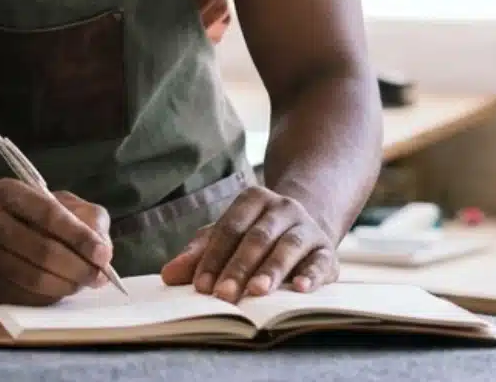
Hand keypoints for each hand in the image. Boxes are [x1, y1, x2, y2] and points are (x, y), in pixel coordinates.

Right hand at [0, 179, 113, 306]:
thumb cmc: (20, 217)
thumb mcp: (50, 202)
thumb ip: (84, 217)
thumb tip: (103, 250)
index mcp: (5, 192)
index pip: (48, 214)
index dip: (80, 236)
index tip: (103, 254)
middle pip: (43, 251)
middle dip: (79, 267)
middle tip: (98, 277)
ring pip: (34, 278)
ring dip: (66, 285)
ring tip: (81, 283)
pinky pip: (23, 297)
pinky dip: (48, 297)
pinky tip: (57, 290)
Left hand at [159, 187, 336, 301]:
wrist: (304, 228)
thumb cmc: (254, 236)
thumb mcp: (225, 239)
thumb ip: (198, 254)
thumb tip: (168, 275)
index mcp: (252, 199)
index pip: (229, 228)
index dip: (213, 258)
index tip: (200, 286)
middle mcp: (282, 208)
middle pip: (257, 238)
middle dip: (238, 268)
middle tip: (223, 295)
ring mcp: (307, 227)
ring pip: (287, 247)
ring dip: (271, 270)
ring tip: (256, 291)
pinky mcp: (327, 250)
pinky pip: (319, 261)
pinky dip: (310, 275)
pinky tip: (299, 288)